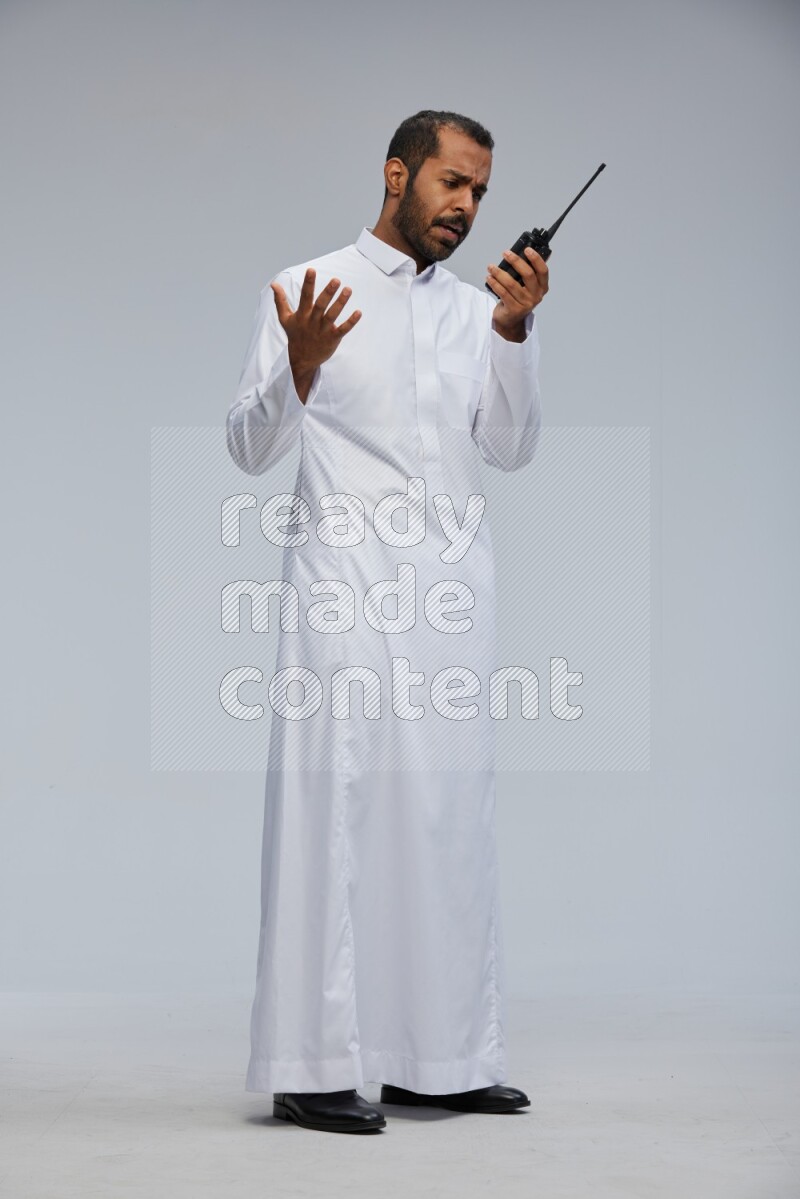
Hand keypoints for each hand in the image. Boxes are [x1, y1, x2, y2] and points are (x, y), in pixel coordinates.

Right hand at [271, 268, 361, 402]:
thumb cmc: (295, 335)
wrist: (302, 359)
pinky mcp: (332, 338)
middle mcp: (312, 321)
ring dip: (340, 303)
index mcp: (302, 315)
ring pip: (332, 315)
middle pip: (320, 305)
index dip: (308, 283)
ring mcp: (323, 330)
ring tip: (348, 290)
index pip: (305, 296)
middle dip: (328, 292)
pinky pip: (343, 329)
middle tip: (336, 280)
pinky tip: (358, 312)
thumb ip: (280, 300)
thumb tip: (274, 284)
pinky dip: (351, 322)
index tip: (311, 270)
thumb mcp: (285, 318)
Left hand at [486, 247, 548, 340]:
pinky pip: (503, 293)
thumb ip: (526, 273)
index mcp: (542, 287)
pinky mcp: (514, 309)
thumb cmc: (517, 299)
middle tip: (505, 253)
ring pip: (511, 283)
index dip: (536, 259)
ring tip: (491, 267)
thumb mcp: (526, 287)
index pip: (543, 270)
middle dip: (515, 261)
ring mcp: (526, 304)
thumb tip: (521, 253)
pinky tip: (489, 278)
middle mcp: (536, 296)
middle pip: (528, 274)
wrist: (510, 320)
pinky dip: (494, 283)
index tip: (527, 249)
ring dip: (499, 273)